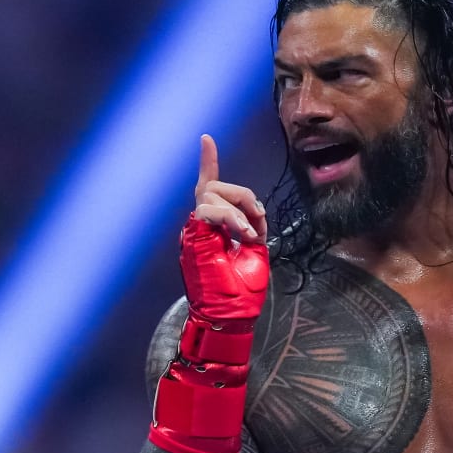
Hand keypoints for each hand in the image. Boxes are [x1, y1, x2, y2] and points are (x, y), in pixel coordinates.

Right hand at [181, 136, 268, 326]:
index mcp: (214, 228)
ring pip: (213, 193)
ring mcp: (195, 229)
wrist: (230, 313)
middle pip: (217, 186)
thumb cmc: (241, 291)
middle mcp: (202, 225)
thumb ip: (251, 227)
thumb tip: (253, 212)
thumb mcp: (255, 252)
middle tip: (258, 222)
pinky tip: (242, 236)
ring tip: (248, 235)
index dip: (208, 162)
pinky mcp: (194, 234)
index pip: (211, 188)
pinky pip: (210, 209)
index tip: (206, 139)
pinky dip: (231, 218)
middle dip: (244, 196)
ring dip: (238, 211)